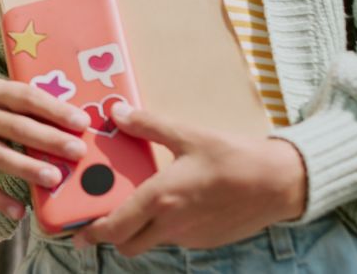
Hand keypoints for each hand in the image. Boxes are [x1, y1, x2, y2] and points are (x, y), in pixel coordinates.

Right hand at [0, 78, 90, 219]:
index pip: (26, 97)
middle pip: (16, 127)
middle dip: (49, 140)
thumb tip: (81, 125)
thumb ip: (37, 105)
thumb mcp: (9, 94)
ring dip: (28, 168)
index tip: (82, 123)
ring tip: (54, 179)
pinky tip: (20, 212)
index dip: (55, 110)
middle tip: (78, 152)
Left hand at [77, 102, 306, 255]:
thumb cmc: (235, 157)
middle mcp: (172, 225)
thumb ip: (148, 126)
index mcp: (161, 199)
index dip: (91, 233)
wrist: (281, 183)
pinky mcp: (207, 241)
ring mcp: (191, 237)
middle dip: (112, 235)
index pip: (115, 227)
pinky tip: (174, 203)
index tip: (75, 233)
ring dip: (141, 229)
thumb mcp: (188, 135)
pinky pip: (176, 239)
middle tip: (104, 215)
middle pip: (128, 244)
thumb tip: (118, 112)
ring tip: (141, 202)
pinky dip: (167, 227)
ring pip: (152, 241)